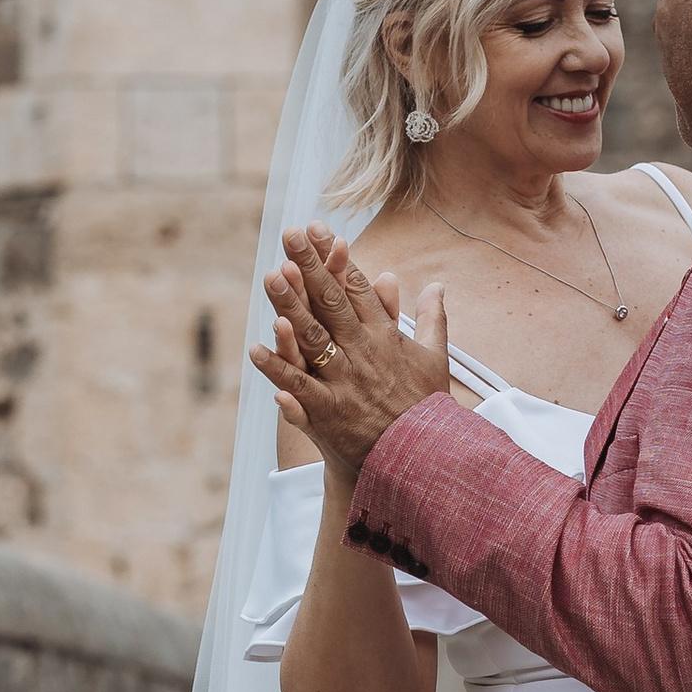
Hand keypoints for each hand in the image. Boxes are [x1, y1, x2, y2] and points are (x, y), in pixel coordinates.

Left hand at [251, 223, 451, 479]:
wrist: (422, 462)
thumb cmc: (425, 408)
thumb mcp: (435, 359)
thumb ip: (432, 318)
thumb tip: (436, 285)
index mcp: (386, 338)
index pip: (357, 289)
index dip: (335, 257)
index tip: (319, 229)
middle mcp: (364, 354)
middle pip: (332, 303)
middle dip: (310, 266)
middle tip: (289, 234)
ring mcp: (345, 382)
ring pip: (313, 337)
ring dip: (290, 306)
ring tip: (271, 275)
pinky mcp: (329, 414)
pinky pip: (299, 387)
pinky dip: (278, 369)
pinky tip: (255, 349)